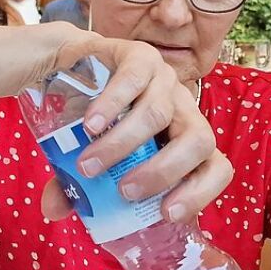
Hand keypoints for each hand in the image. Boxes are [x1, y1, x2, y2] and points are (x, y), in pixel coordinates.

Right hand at [44, 37, 228, 223]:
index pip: (217, 168)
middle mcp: (183, 109)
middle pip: (198, 141)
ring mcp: (164, 80)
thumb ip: (75, 186)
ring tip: (89, 164)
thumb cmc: (90, 119)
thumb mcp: (86, 156)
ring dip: (123, 144)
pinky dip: (112, 105)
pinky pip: (133, 80)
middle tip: (123, 191)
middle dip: (162, 171)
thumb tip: (53, 211)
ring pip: (159, 113)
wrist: (71, 65)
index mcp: (184, 139)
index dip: (200, 193)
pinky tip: (89, 125)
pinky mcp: (140, 56)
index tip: (164, 213)